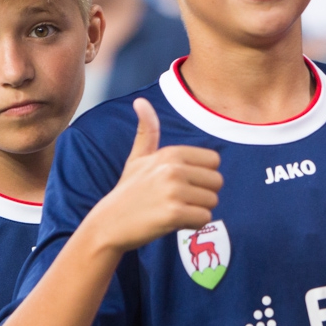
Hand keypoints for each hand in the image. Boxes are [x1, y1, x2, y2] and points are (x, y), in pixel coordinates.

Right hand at [83, 99, 221, 253]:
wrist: (109, 224)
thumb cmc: (128, 191)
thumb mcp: (137, 158)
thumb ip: (147, 131)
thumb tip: (140, 101)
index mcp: (171, 153)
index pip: (214, 161)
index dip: (202, 176)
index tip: (182, 184)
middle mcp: (173, 168)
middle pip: (217, 182)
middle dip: (203, 195)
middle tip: (178, 200)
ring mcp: (173, 191)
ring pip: (212, 202)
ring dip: (197, 210)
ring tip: (174, 210)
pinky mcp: (173, 214)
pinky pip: (204, 219)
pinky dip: (193, 224)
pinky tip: (174, 223)